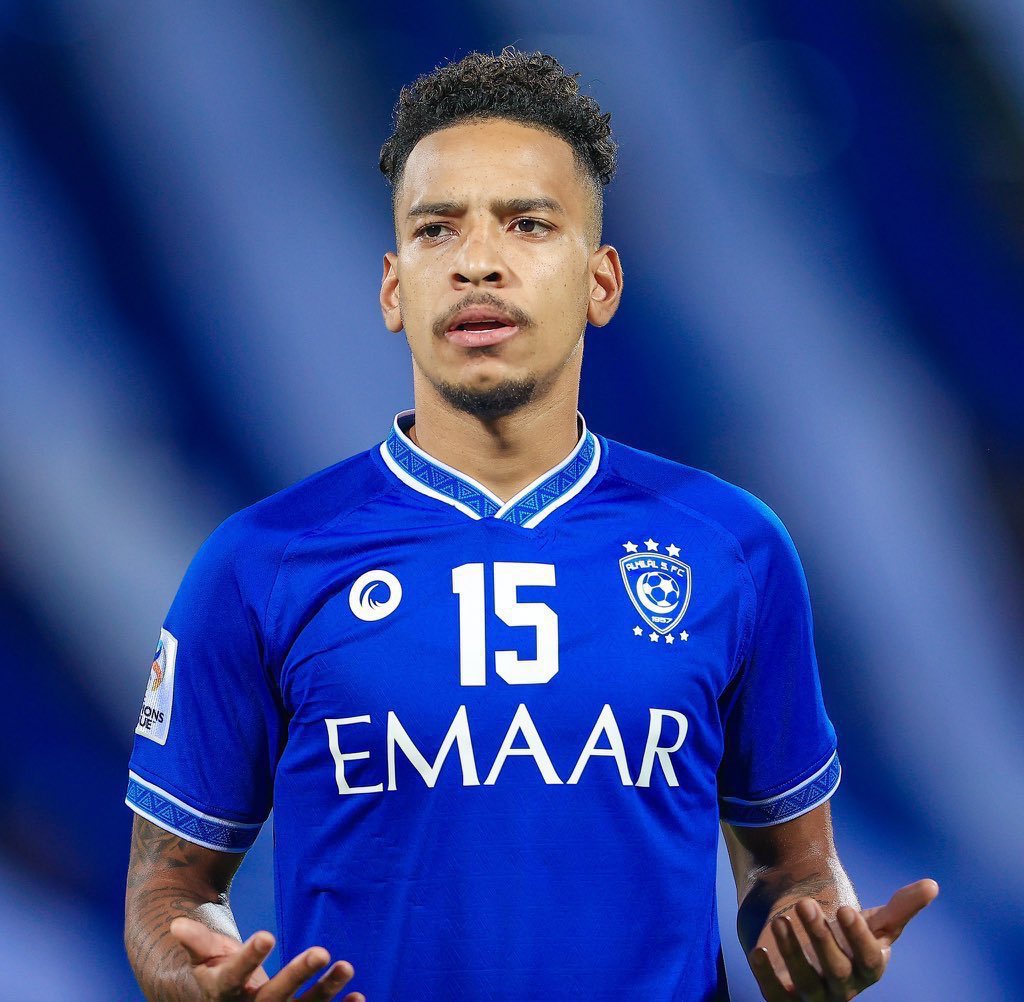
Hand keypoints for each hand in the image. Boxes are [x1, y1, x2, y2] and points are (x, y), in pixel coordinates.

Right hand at [170, 917, 363, 1000]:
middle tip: (322, 950)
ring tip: (346, 966)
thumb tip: (178, 924)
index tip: (266, 934)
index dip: (249, 958)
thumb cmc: (213, 972)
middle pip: (273, 998)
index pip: (234, 977)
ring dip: (325, 992)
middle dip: (297, 975)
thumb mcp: (202, 958)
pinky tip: (358, 998)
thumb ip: (196, 942)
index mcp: (223, 993)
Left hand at [748, 878, 938, 1000]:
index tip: (844, 908)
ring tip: (781, 918)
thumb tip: (933, 885)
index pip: (869, 959)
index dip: (859, 937)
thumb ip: (901, 907)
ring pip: (807, 982)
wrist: (805, 936)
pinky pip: (776, 995)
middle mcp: (845, 987)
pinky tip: (758, 951)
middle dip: (821, 937)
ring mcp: (815, 995)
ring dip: (793, 952)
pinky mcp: (785, 997)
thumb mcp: (873, 920)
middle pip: (837, 970)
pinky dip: (767, 976)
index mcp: (869, 967)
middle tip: (805, 903)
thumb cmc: (844, 929)